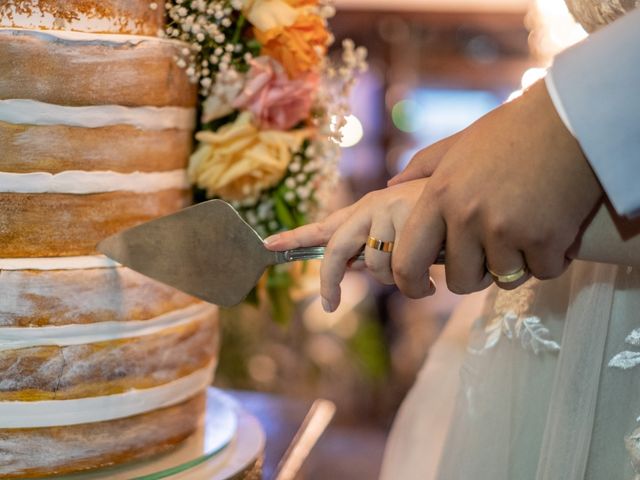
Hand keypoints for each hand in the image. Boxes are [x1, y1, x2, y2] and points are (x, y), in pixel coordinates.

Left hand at [264, 179, 431, 311]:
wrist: (480, 190)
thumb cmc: (441, 218)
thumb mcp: (402, 231)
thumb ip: (374, 244)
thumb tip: (351, 267)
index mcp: (367, 209)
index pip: (324, 226)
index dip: (294, 236)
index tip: (267, 244)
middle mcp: (372, 205)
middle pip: (339, 253)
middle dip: (339, 280)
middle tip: (338, 300)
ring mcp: (390, 209)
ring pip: (377, 268)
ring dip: (400, 281)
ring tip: (425, 273)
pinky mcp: (411, 216)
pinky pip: (402, 270)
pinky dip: (419, 285)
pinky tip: (435, 276)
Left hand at [392, 79, 602, 297]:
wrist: (573, 119)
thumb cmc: (513, 130)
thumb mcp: (458, 144)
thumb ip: (422, 168)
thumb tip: (391, 187)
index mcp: (438, 196)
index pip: (407, 261)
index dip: (411, 284)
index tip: (424, 288)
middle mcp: (466, 216)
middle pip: (460, 281)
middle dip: (476, 274)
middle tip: (491, 252)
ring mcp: (505, 230)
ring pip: (503, 279)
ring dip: (516, 264)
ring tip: (527, 229)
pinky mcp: (544, 239)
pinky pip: (541, 272)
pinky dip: (550, 258)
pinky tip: (555, 228)